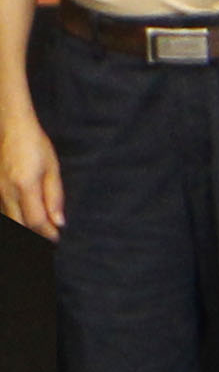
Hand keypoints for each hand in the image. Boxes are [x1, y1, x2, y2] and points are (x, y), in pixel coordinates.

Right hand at [0, 114, 59, 240]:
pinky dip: (14, 220)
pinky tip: (23, 220)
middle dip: (34, 236)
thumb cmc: (35, 145)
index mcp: (25, 187)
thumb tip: (58, 222)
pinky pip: (3, 212)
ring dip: (24, 229)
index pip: (36, 221)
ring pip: (9, 221)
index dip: (46, 233)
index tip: (56, 239)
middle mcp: (7, 194)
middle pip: (20, 226)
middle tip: (47, 242)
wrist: (10, 129)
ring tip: (37, 233)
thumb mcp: (52, 167)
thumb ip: (55, 196)